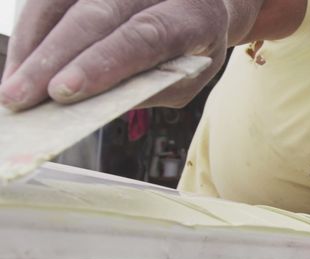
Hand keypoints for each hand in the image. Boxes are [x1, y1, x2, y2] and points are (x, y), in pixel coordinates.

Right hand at [0, 0, 230, 109]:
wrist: (198, 3)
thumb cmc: (192, 47)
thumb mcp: (187, 76)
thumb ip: (148, 87)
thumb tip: (89, 104)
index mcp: (191, 15)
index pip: (145, 36)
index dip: (101, 62)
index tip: (63, 91)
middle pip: (96, 15)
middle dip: (52, 58)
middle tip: (19, 97)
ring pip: (64, 1)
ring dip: (33, 45)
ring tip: (13, 87)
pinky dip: (32, 30)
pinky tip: (22, 61)